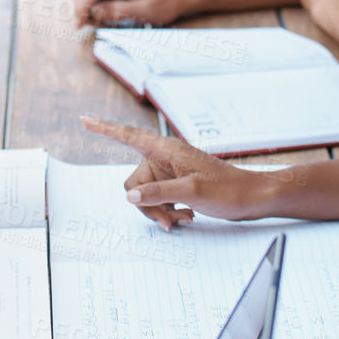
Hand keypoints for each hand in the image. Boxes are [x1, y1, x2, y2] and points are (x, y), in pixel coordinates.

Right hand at [73, 0, 195, 27]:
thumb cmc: (166, 1)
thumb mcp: (143, 11)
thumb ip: (116, 12)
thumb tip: (92, 14)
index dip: (81, 8)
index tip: (78, 26)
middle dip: (86, 10)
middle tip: (100, 26)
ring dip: (92, 9)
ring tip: (111, 20)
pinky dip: (98, 5)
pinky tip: (113, 13)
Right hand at [81, 117, 274, 226]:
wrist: (253, 198)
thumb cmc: (229, 190)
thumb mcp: (191, 192)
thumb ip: (157, 193)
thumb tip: (129, 195)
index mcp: (168, 150)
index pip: (129, 136)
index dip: (105, 130)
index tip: (85, 120)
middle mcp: (166, 159)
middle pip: (135, 182)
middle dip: (148, 204)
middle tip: (170, 218)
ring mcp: (171, 174)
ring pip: (146, 196)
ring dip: (160, 211)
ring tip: (184, 217)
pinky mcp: (178, 186)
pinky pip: (159, 200)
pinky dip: (168, 211)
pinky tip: (187, 216)